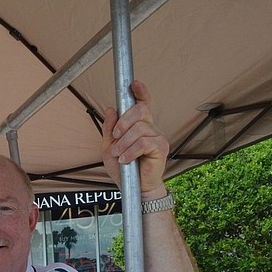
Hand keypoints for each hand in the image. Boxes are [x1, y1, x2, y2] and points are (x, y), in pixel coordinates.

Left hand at [101, 80, 168, 195]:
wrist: (132, 188)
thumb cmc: (123, 167)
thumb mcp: (109, 147)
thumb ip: (109, 129)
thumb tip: (111, 109)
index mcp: (139, 125)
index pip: (143, 104)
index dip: (141, 92)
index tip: (134, 84)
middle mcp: (150, 127)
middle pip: (140, 110)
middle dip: (124, 121)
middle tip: (115, 136)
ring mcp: (158, 136)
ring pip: (139, 128)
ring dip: (124, 143)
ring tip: (118, 155)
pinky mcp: (162, 147)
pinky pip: (144, 142)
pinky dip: (131, 151)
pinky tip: (125, 160)